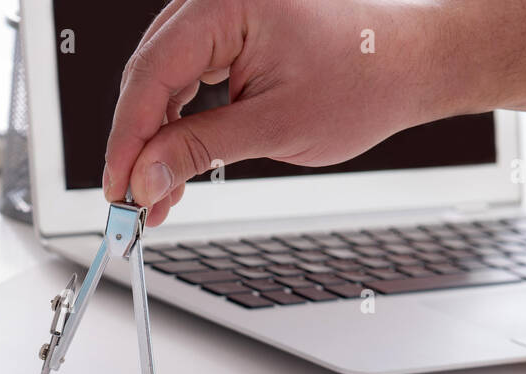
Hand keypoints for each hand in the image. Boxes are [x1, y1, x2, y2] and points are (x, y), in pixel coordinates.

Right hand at [103, 0, 454, 225]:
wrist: (409, 64)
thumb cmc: (364, 81)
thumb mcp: (275, 126)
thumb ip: (200, 150)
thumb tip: (145, 177)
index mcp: (228, 2)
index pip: (151, 74)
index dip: (126, 139)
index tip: (116, 188)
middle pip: (149, 75)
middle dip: (137, 145)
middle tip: (131, 202)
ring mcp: (222, 11)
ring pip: (163, 80)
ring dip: (155, 139)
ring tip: (156, 195)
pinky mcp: (230, 29)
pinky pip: (186, 76)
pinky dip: (178, 122)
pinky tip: (174, 163)